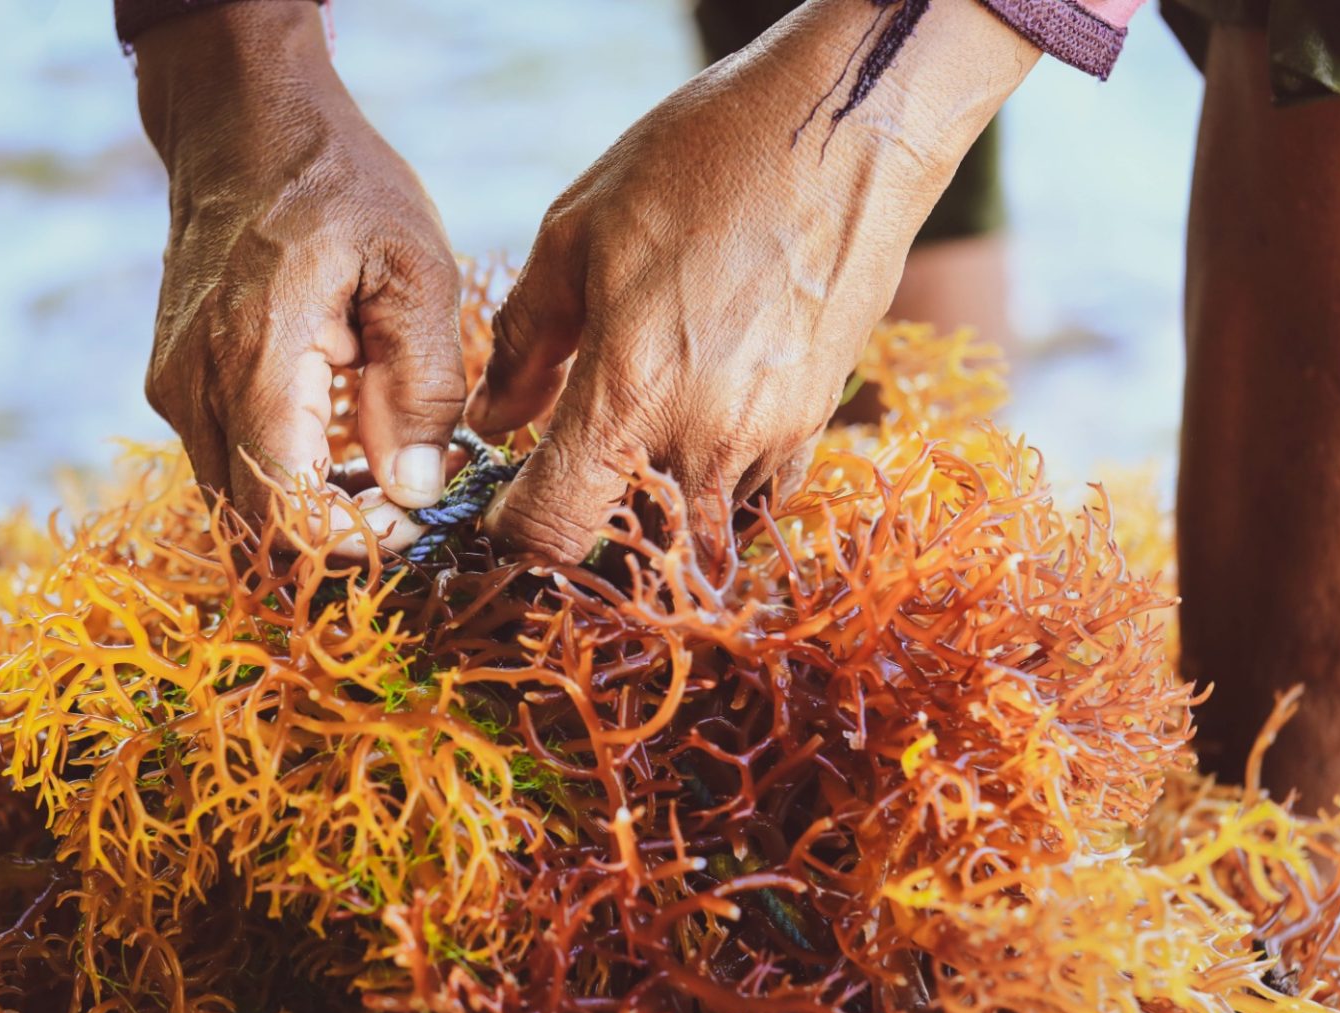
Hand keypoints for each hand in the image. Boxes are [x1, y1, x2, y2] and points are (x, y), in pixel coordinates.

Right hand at [134, 1, 462, 553]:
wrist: (244, 123)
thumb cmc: (340, 187)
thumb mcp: (415, 271)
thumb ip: (421, 388)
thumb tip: (418, 491)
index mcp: (254, 363)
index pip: (285, 517)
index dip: (356, 543)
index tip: (418, 518)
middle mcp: (195, 390)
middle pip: (257, 528)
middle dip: (341, 535)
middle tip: (413, 500)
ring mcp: (175, 390)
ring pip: (240, 504)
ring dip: (315, 509)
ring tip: (390, 464)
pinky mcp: (176, 385)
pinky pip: (231, 464)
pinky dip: (290, 475)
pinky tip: (347, 437)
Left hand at [467, 0, 1035, 561]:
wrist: (846, 129)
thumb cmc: (702, 162)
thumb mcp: (578, 231)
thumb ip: (525, 342)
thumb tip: (494, 417)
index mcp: (630, 393)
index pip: (555, 532)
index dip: (514, 534)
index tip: (505, 508)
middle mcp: (704, 438)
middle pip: (632, 556)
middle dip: (588, 537)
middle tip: (566, 487)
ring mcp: (769, 438)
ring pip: (700, 538)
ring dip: (656, 523)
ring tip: (630, 462)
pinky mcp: (814, 423)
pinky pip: (757, 502)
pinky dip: (716, 498)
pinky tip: (694, 446)